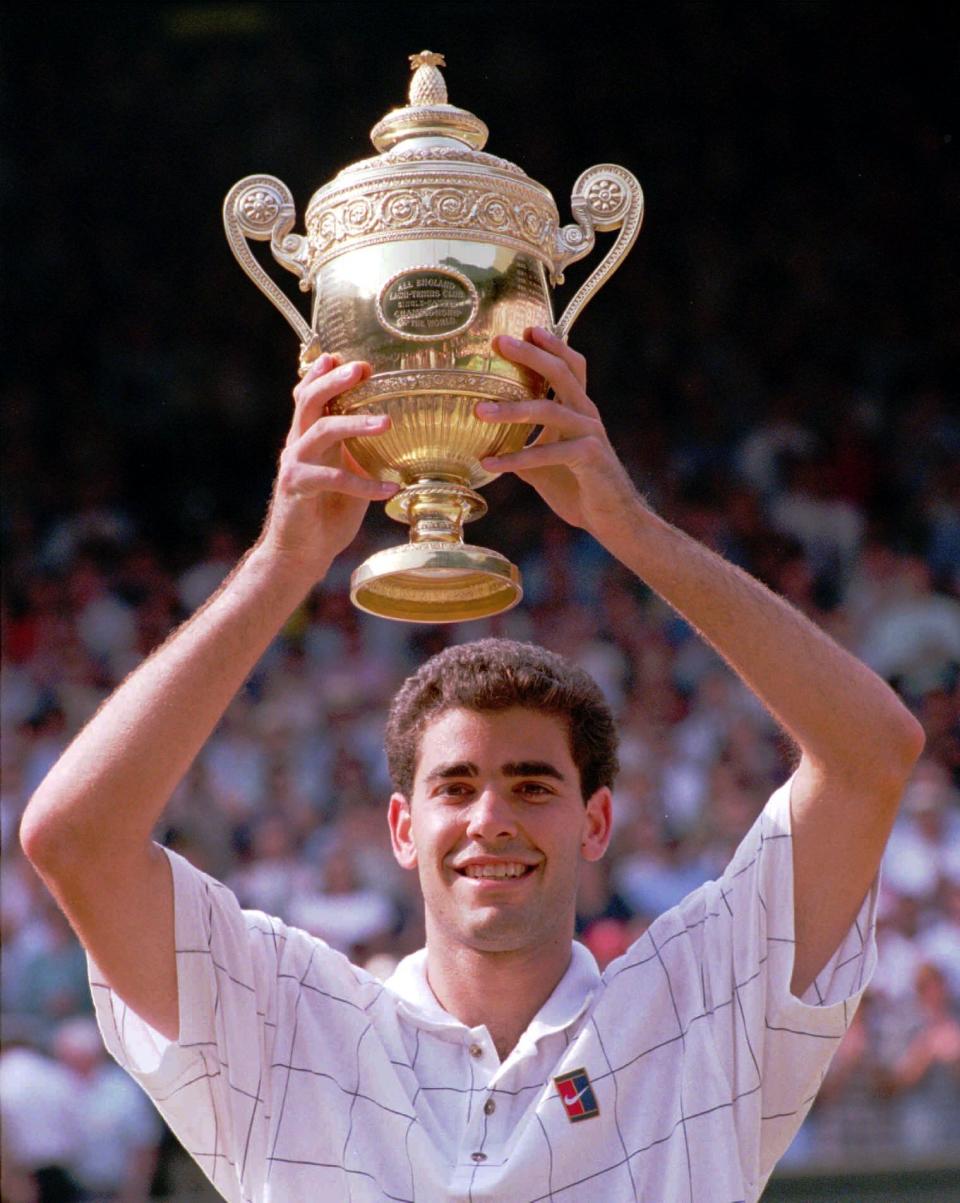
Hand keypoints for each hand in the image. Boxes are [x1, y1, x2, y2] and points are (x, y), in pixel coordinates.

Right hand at [259, 354, 397, 571]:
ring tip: (387, 422)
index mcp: (310, 435)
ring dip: (356, 423)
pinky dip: (364, 483)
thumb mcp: (349, 472)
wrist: (302, 552)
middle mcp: (298, 443)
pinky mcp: (297, 487)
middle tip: (361, 369)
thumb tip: (398, 430)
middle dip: (334, 381)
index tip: (350, 357)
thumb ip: (360, 450)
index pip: (310, 394)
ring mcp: (294, 464)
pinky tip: (389, 489)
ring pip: (321, 430)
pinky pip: (332, 478)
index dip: (325, 373)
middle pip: (310, 400)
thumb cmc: (330, 511)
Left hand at [477, 327, 643, 541]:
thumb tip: (484, 444)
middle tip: (498, 343)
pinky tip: (490, 463)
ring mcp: (590, 434)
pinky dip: (516, 458)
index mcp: (579, 409)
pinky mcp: (589, 458)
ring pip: (549, 410)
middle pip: (561, 372)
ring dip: (510, 409)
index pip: (569, 365)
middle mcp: (586, 414)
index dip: (550, 344)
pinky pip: (547, 453)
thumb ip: (521, 446)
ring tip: (478, 410)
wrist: (612, 519)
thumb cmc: (578, 487)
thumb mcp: (544, 462)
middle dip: (530, 355)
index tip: (523, 328)